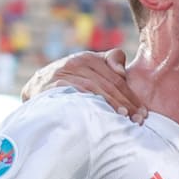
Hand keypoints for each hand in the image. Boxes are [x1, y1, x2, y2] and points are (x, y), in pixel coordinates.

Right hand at [20, 48, 146, 122]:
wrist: (34, 89)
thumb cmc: (69, 82)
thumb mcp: (88, 70)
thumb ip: (110, 64)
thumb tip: (123, 73)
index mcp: (88, 58)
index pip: (117, 78)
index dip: (132, 96)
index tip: (144, 113)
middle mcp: (76, 62)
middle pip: (109, 84)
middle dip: (127, 103)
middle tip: (139, 120)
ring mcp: (64, 73)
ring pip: (95, 89)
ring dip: (112, 105)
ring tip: (126, 119)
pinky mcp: (53, 86)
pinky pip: (76, 93)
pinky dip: (91, 103)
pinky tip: (102, 115)